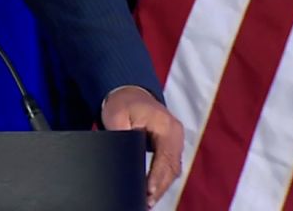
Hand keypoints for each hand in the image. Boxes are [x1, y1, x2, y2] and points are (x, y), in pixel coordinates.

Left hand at [101, 86, 184, 207]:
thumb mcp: (117, 116)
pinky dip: (162, 180)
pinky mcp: (171, 146)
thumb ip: (121, 137)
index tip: (148, 190)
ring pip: (173, 170)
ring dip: (161, 186)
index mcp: (165, 125)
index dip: (157, 176)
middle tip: (146, 202)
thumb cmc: (122, 103)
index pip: (164, 156)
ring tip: (148, 202)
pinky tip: (152, 192)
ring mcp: (176, 140)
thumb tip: (121, 159)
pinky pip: (170, 166)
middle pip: (171, 167)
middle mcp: (175, 133)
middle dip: (159, 187)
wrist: (130, 93)